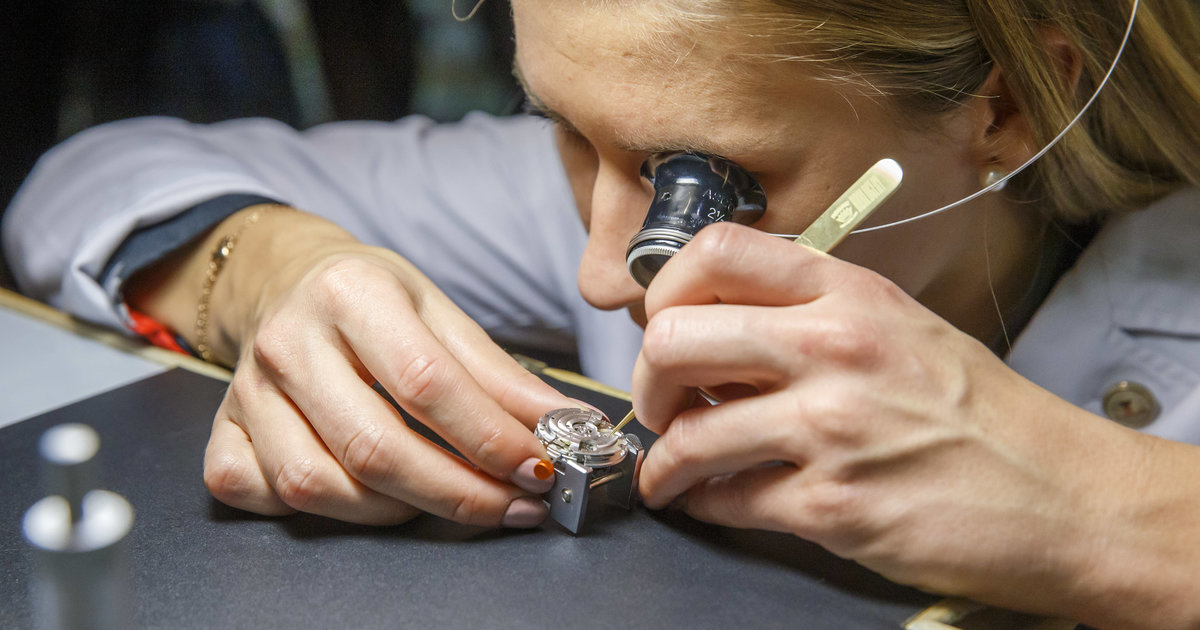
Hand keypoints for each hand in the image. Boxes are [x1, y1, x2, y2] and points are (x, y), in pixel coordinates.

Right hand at [167, 211, 579, 526]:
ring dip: (396, 511)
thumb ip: (501, 375)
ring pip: (315, 484)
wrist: (287, 279)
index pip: (426, 384)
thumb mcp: (440, 312)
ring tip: (448, 498)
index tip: (538, 468)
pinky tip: (361, 496)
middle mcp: (289, 341)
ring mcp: (246, 390)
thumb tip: (568, 426)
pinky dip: (312, 510)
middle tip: (514, 506)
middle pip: (373, 447)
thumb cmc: (371, 297)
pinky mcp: (221, 428)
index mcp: (351, 293)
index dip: (489, 438)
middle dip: (457, 493)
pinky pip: (255, 492)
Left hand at [631, 223, 1179, 621]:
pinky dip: (702, 504)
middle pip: (674, 338)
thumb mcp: (899, 326)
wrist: (1061, 496)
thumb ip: (809, 315)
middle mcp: (834, 348)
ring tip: (671, 472)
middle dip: (646, 382)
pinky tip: (712, 502)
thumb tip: (714, 330)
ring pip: (687, 433)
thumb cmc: (979, 413)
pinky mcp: (832, 505)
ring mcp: (831, 428)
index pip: (712, 251)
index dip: (663, 290)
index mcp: (848, 293)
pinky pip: (724, 500)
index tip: (662, 326)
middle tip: (661, 405)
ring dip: (663, 461)